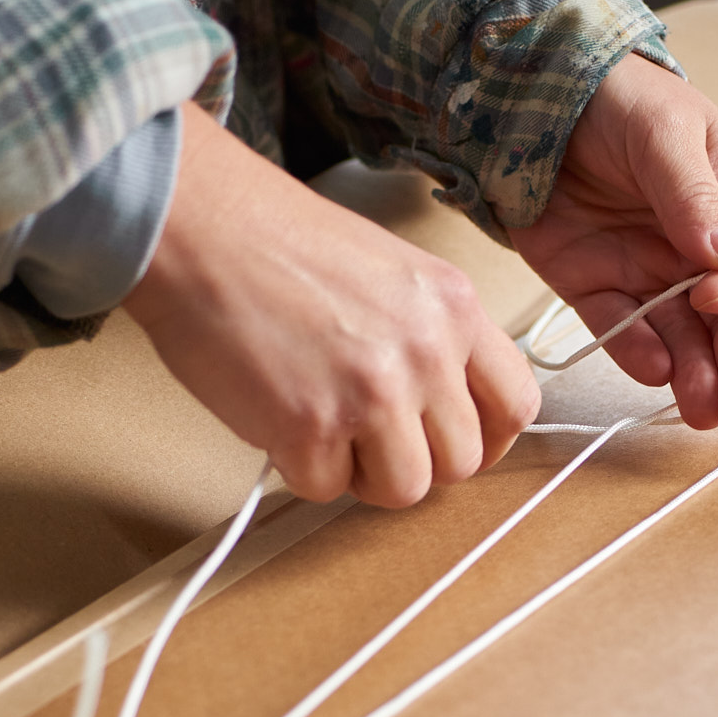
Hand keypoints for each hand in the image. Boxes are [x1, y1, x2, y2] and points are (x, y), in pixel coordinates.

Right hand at [126, 103, 539, 506]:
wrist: (202, 226)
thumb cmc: (277, 241)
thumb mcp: (392, 273)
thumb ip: (429, 337)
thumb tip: (437, 411)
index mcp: (455, 308)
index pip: (516, 404)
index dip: (485, 439)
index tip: (448, 443)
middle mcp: (427, 353)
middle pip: (461, 463)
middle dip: (413, 461)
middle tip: (364, 434)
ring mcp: (373, 393)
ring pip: (404, 490)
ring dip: (361, 475)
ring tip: (322, 429)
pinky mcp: (312, 427)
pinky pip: (325, 488)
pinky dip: (296, 465)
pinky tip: (275, 413)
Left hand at [509, 55, 717, 430]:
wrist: (538, 92)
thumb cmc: (623, 96)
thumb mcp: (668, 133)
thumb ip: (695, 198)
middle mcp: (702, 256)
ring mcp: (650, 275)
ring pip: (685, 343)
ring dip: (697, 379)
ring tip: (700, 412)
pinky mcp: (596, 288)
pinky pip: (622, 332)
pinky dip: (638, 355)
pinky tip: (653, 370)